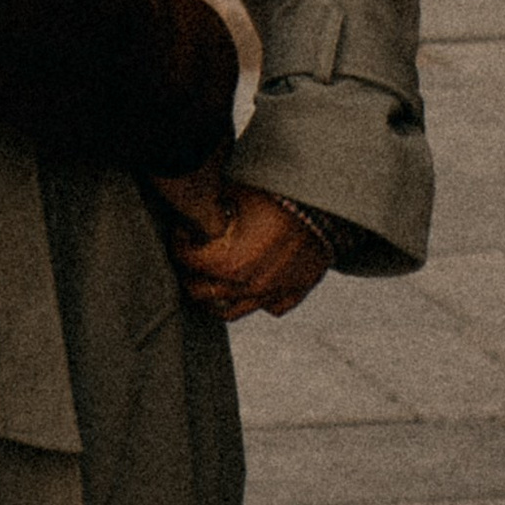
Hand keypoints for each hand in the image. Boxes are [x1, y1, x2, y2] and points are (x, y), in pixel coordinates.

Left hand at [152, 178, 330, 321]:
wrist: (325, 206)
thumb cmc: (278, 195)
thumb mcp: (235, 194)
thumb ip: (207, 210)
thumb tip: (188, 207)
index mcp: (228, 263)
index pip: (186, 260)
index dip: (178, 242)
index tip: (182, 231)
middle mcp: (247, 287)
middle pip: (200, 292)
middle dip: (189, 272)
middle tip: (190, 254)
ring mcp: (270, 295)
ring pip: (229, 310)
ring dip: (213, 295)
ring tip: (209, 278)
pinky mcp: (292, 294)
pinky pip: (267, 307)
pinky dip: (253, 298)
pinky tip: (248, 281)